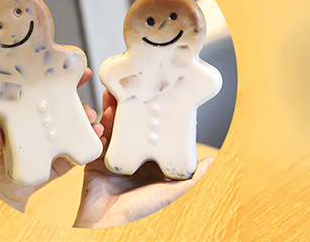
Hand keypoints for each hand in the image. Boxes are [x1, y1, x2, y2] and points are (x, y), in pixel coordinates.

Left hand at [0, 68, 103, 211]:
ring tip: (94, 124)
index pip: (44, 92)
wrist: (3, 189)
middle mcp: (42, 123)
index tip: (78, 74)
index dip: (60, 81)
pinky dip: (91, 142)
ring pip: (75, 126)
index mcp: (25, 114)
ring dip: (88, 122)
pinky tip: (98, 139)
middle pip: (65, 107)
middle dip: (80, 103)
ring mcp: (54, 140)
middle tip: (88, 109)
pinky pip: (79, 149)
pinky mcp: (63, 159)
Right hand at [73, 90, 214, 227]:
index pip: (152, 134)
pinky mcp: (97, 156)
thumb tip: (212, 160)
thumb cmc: (139, 209)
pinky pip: (97, 136)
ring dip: (112, 110)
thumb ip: (190, 178)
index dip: (151, 115)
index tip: (151, 98)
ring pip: (113, 126)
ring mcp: (114, 155)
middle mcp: (133, 157)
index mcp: (150, 164)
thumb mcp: (169, 192)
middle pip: (131, 126)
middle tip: (129, 90)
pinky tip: (102, 115)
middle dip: (129, 108)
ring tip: (112, 96)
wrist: (105, 220)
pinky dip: (99, 124)